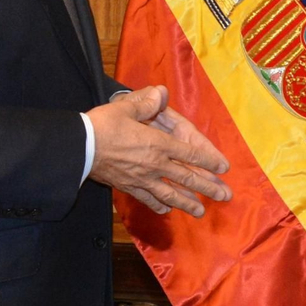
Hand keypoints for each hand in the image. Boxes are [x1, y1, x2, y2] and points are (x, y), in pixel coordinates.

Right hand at [87, 86, 231, 216]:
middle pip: (186, 178)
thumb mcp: (125, 108)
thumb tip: (161, 93)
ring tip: (201, 212)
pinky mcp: (128, 187)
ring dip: (187, 203)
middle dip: (207, 187)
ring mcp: (141, 179)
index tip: (224, 168)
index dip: (209, 161)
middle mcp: (154, 164)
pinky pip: (147, 198)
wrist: (80, 149)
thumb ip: (146, 102)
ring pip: (170, 194)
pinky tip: (165, 210)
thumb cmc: (103, 125)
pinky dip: (158, 205)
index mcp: (157, 144)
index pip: (190, 154)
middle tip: (224, 196)